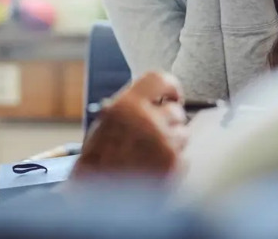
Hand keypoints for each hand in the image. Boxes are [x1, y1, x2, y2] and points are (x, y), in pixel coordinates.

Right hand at [73, 71, 189, 178]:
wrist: (93, 197)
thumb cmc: (97, 161)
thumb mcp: (107, 122)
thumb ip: (133, 107)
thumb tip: (160, 99)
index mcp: (127, 105)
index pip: (159, 79)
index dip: (169, 87)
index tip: (172, 96)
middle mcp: (148, 121)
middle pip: (176, 111)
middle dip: (169, 122)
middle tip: (155, 135)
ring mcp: (164, 144)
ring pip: (183, 134)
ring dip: (172, 143)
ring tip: (150, 156)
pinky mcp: (174, 166)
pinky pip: (184, 157)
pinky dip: (173, 164)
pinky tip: (153, 170)